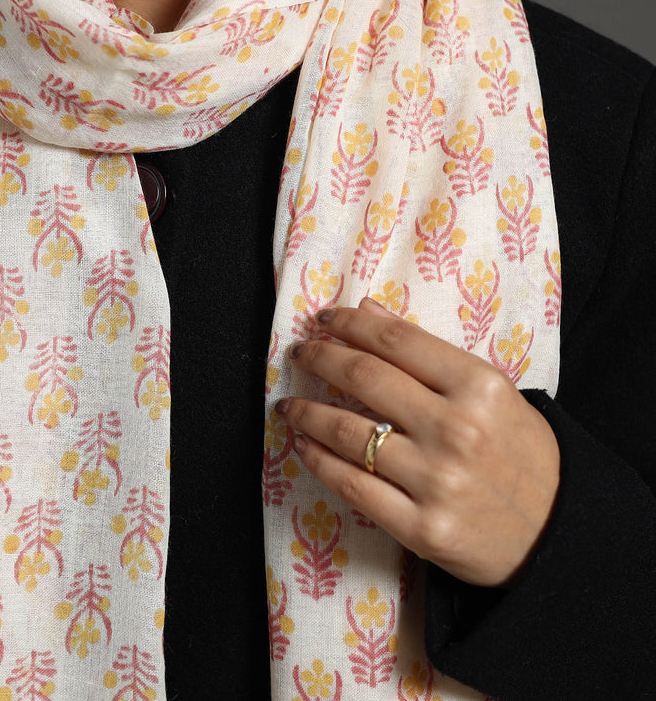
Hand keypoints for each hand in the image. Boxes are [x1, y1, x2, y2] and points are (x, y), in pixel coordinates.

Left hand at [276, 297, 559, 586]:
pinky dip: (317, 460)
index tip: (323, 319)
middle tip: (300, 353)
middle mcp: (456, 429)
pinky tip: (303, 444)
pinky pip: (352, 485)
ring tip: (289, 404)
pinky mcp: (421, 528)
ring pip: (347, 432)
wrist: (555, 533)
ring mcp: (437, 481)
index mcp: (478, 386)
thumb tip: (366, 310)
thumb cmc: (520, 451)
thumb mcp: (489, 390)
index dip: (350, 324)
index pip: (395, 339)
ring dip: (306, 412)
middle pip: (364, 377)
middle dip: (320, 358)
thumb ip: (427, 351)